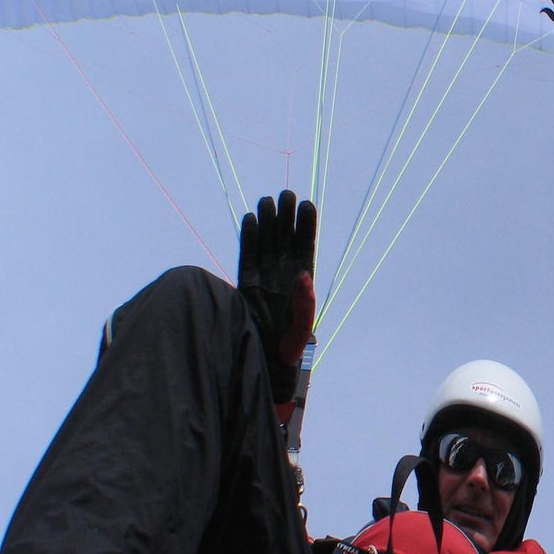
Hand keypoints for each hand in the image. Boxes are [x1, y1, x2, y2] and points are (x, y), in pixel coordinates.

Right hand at [238, 190, 316, 402]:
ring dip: (268, 221)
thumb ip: (305, 301)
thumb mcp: (303, 324)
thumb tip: (303, 275)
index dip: (307, 226)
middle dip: (287, 216)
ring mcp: (265, 275)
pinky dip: (249, 237)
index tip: (307, 206)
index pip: (306, 246)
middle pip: (285, 238)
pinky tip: (251, 219)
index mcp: (303, 280)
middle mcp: (284, 273)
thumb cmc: (290, 345)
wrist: (266, 359)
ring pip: (267, 242)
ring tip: (268, 200)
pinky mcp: (246, 282)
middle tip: (286, 194)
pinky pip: (247, 254)